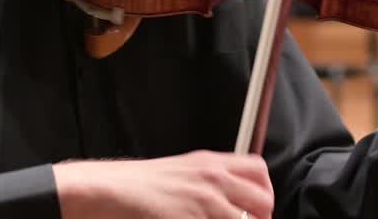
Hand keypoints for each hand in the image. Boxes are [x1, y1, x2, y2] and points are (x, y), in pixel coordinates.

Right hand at [54, 150, 272, 218]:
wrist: (113, 190)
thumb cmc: (142, 183)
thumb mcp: (184, 169)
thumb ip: (212, 179)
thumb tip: (235, 196)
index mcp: (212, 163)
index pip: (260, 172)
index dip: (265, 194)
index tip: (258, 209)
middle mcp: (213, 180)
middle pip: (262, 200)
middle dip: (260, 218)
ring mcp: (204, 202)